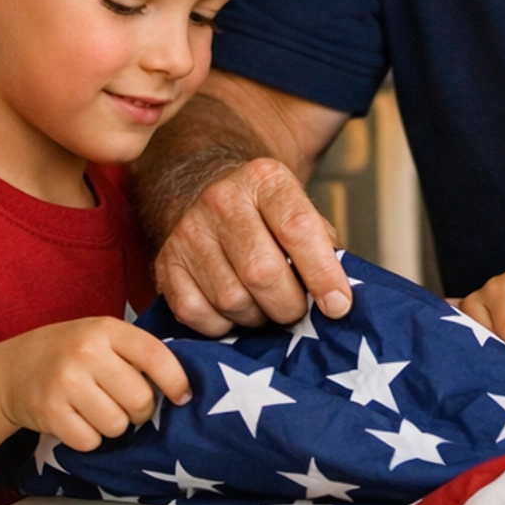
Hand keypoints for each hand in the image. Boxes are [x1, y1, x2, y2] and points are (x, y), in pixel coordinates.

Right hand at [0, 318, 194, 452]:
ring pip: (117, 425)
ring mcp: (65, 382)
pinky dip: (88, 438)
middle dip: (139, 411)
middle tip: (124, 405)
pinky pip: (90, 441)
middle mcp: (86, 352)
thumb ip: (134, 352)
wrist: (10, 370)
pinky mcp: (49, 412)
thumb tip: (181, 387)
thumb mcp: (99, 336)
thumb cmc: (66, 353)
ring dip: (112, 426)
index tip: (183, 397)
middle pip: (140, 400)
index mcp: (105, 329)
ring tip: (94, 409)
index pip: (155, 356)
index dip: (176, 381)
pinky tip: (76, 420)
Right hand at [154, 158, 353, 335]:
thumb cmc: (266, 215)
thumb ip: (323, 249)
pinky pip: (197, 315)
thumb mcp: (300, 211)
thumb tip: (338, 301)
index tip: (339, 305)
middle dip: (289, 305)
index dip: (322, 274)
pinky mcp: (165, 263)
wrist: (208, 191)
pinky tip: (234, 310)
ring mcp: (188, 232)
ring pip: (232, 299)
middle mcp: (221, 200)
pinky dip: (222, 325)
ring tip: (266, 305)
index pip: (297, 228)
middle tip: (297, 310)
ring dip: (257, 317)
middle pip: (262, 272)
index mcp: (265, 180)